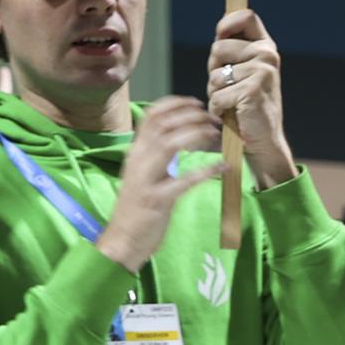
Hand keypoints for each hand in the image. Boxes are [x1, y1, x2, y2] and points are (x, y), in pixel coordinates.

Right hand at [96, 97, 224, 272]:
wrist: (121, 240)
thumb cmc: (135, 209)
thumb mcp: (141, 175)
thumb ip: (156, 157)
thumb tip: (180, 138)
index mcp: (135, 153)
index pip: (151, 117)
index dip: (175, 105)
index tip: (196, 103)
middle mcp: (138, 160)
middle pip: (163, 125)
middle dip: (191, 116)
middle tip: (213, 119)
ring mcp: (146, 179)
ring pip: (170, 144)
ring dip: (196, 134)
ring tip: (216, 134)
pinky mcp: (158, 200)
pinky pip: (184, 180)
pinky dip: (206, 171)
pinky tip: (223, 167)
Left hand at [206, 9, 296, 188]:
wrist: (263, 140)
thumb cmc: (245, 103)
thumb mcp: (241, 71)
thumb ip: (232, 51)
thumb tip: (220, 30)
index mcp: (266, 47)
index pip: (246, 16)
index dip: (227, 24)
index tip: (221, 36)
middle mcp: (267, 55)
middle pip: (217, 48)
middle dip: (214, 70)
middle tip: (231, 87)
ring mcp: (261, 72)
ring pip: (214, 75)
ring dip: (215, 92)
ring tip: (234, 102)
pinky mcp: (252, 91)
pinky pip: (216, 95)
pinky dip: (218, 108)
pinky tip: (234, 114)